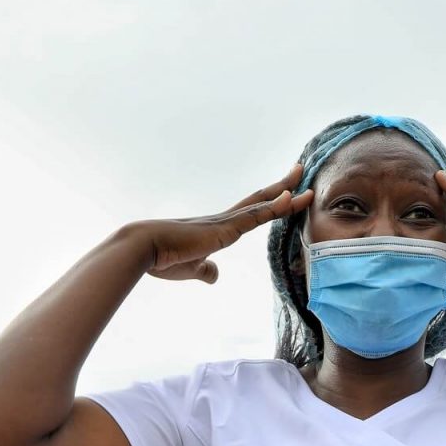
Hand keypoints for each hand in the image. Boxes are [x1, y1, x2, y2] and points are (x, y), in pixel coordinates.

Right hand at [137, 167, 313, 283]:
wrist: (142, 249)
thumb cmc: (161, 258)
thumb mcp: (191, 269)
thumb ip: (205, 270)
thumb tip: (215, 275)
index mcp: (218, 229)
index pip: (251, 212)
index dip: (270, 203)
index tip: (287, 193)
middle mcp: (224, 220)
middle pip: (260, 199)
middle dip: (282, 186)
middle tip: (299, 171)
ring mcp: (225, 223)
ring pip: (262, 203)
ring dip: (286, 191)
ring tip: (303, 176)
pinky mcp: (224, 230)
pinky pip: (255, 216)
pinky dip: (274, 207)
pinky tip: (290, 197)